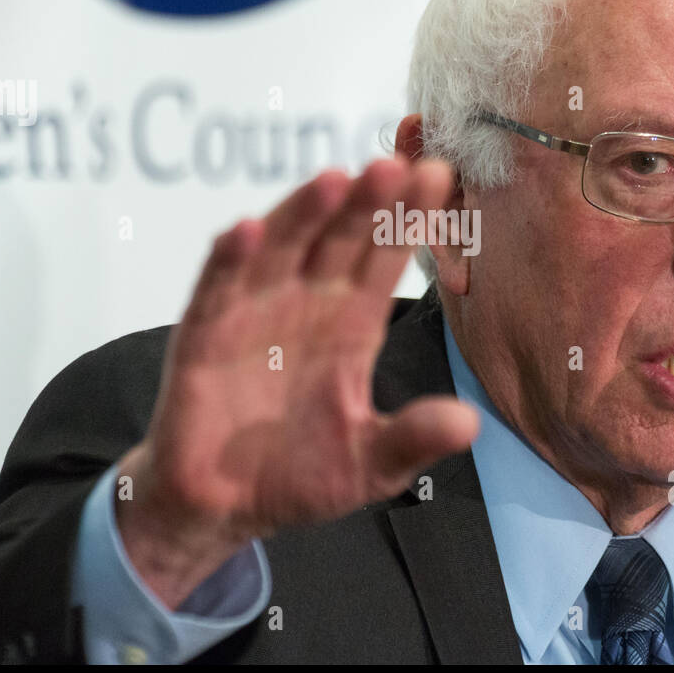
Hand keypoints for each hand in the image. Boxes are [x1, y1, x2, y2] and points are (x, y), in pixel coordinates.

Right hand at [114, 157, 479, 607]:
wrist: (221, 508)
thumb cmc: (299, 476)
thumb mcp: (370, 464)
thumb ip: (413, 438)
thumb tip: (469, 423)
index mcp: (352, 326)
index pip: (385, 260)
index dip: (409, 220)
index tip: (438, 177)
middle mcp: (307, 306)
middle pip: (341, 241)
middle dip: (368, 203)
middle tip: (397, 165)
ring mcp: (253, 314)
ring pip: (283, 249)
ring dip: (305, 214)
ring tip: (335, 180)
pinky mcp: (203, 336)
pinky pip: (217, 290)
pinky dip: (230, 260)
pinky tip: (249, 230)